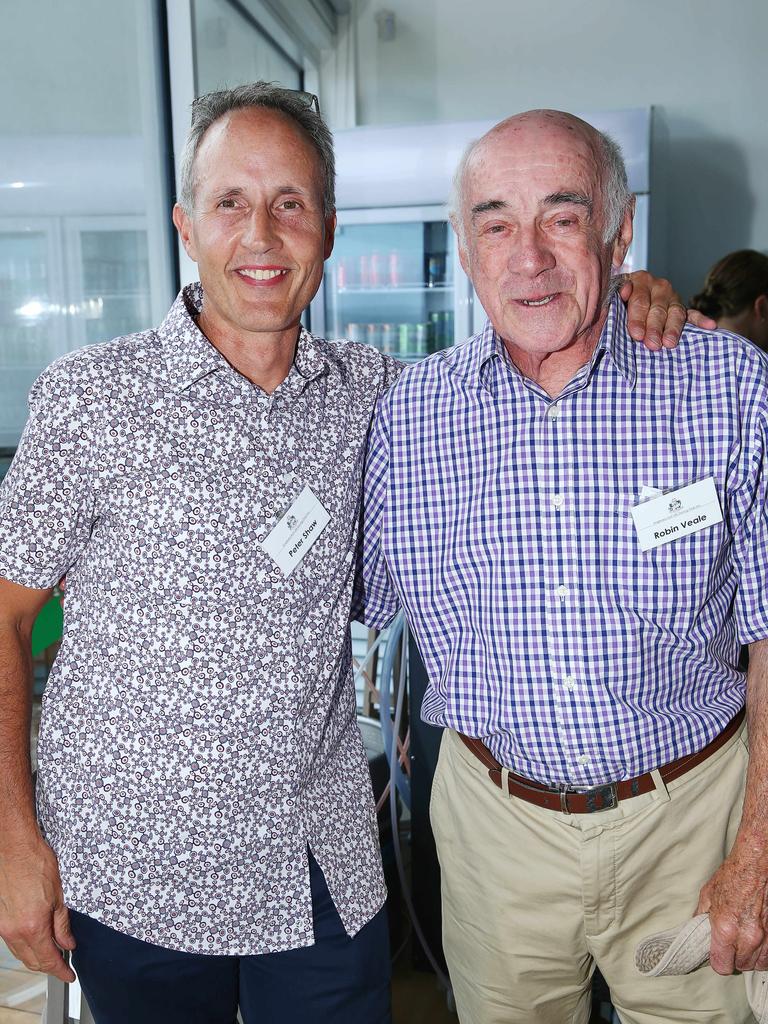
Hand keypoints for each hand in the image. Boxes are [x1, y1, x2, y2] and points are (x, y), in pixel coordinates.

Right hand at [0, 838, 75, 981]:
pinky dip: (25, 945)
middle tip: (63, 967)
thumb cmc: (35, 862)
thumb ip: (62, 924)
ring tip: (52, 953)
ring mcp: (3, 926)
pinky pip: (12, 941)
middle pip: (32, 961)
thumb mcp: (58, 894)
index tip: (69, 975)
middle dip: (49, 967)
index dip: (60, 971)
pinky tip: (35, 940)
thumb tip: (68, 943)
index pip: (48, 959)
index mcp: (32, 926)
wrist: (13, 847)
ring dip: (36, 957)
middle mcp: (14, 930)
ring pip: (21, 952)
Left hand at [619, 271, 716, 349]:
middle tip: (652, 344)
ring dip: (673, 329)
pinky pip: (692, 314)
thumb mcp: (612, 298)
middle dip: (654, 328)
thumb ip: (615, 298)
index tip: (636, 334)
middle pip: (657, 309)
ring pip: (675, 312)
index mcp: (638, 281)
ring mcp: (672, 297)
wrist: (624, 298)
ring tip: (669, 344)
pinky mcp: (681, 307)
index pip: (639, 300)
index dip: (637, 318)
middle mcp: (657, 286)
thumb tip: (623, 292)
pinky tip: (710, 326)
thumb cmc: (616, 304)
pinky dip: (701, 320)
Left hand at [696, 842, 767, 973]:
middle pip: (741, 966)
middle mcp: (747, 937)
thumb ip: (700, 916)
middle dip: (735, 958)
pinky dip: (764, 952)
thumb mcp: (707, 894)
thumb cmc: (732, 876)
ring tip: (744, 943)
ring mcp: (765, 936)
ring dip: (751, 957)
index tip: (717, 954)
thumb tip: (695, 930)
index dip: (718, 962)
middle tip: (731, 945)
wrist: (755, 865)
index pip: (722, 965)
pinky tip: (757, 941)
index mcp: (725, 929)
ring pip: (758, 964)